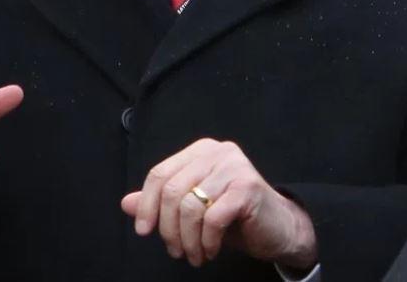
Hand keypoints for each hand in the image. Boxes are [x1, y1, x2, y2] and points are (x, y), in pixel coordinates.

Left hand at [121, 139, 316, 269]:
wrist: (281, 229)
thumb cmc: (234, 217)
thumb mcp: (192, 209)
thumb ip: (160, 203)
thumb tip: (126, 204)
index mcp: (199, 151)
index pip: (160, 174)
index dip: (147, 204)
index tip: (143, 231)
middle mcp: (216, 152)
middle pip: (172, 190)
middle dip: (168, 227)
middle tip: (174, 251)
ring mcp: (233, 167)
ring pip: (190, 206)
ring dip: (187, 239)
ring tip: (193, 255)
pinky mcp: (247, 187)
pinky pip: (212, 218)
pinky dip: (206, 241)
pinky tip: (210, 251)